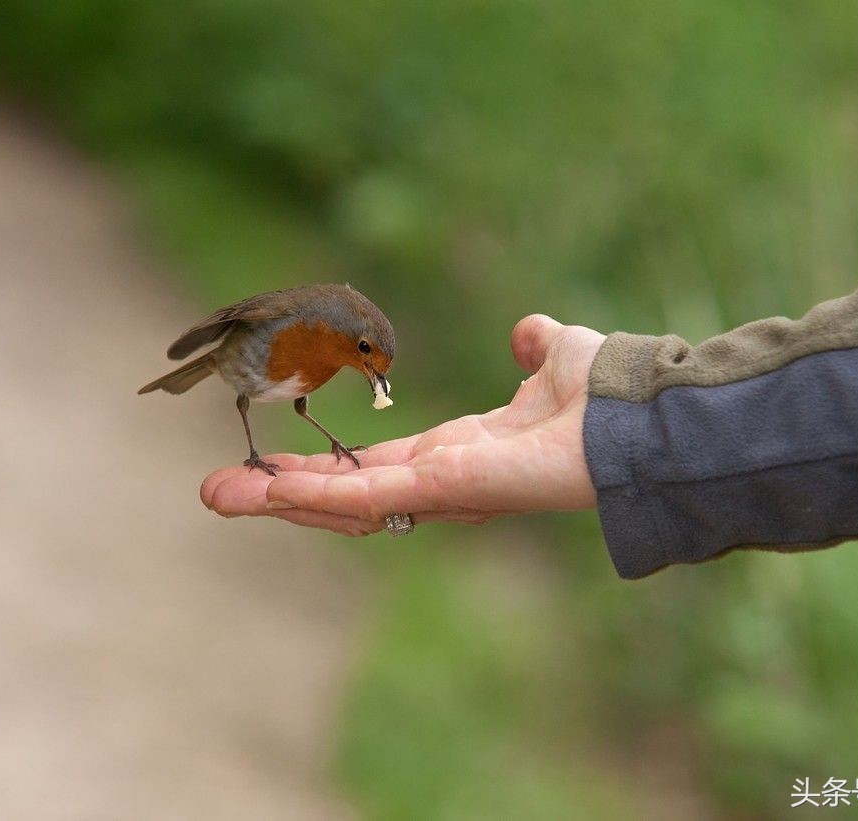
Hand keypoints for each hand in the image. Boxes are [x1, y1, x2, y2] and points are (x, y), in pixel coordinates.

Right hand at [200, 314, 605, 534]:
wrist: (640, 411)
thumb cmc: (609, 389)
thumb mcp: (560, 355)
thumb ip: (537, 348)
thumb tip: (526, 332)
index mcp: (462, 451)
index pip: (377, 467)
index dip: (325, 467)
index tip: (272, 466)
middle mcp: (445, 480)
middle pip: (347, 496)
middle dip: (280, 496)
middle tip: (217, 492)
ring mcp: (445, 491)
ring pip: (348, 506)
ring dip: (280, 502)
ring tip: (219, 495)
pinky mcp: (451, 488)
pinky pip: (373, 498)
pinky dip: (318, 495)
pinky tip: (268, 489)